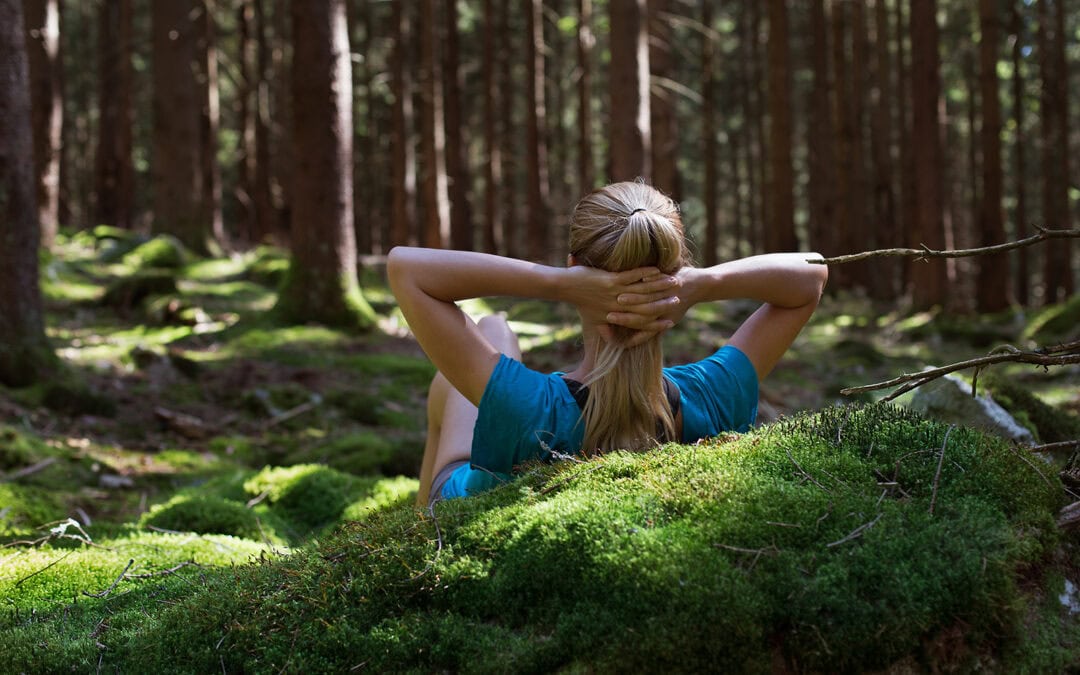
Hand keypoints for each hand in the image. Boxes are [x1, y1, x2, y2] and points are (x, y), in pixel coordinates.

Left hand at [561, 265, 681, 346]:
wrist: (565, 287)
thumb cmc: (578, 301)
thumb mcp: (592, 318)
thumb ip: (604, 326)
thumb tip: (609, 332)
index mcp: (617, 316)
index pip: (643, 322)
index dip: (659, 322)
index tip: (672, 320)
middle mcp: (618, 307)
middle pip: (648, 306)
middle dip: (666, 302)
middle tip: (680, 298)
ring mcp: (616, 293)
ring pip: (644, 290)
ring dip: (660, 285)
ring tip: (674, 282)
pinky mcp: (611, 280)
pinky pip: (633, 276)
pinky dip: (646, 273)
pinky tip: (657, 269)